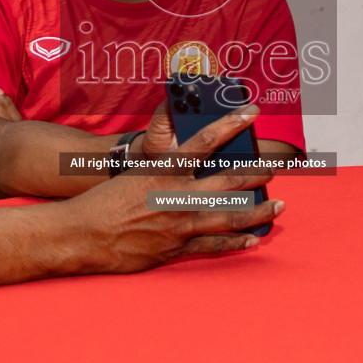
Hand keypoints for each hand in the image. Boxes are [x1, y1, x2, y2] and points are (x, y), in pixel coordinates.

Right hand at [61, 105, 281, 273]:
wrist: (82, 233)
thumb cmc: (106, 200)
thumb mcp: (137, 173)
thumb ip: (167, 166)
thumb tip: (191, 156)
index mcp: (165, 170)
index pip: (206, 141)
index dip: (232, 124)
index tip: (253, 113)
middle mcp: (178, 195)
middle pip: (230, 182)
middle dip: (258, 173)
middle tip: (277, 167)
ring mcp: (180, 224)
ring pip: (231, 216)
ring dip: (259, 211)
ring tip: (280, 207)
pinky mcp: (176, 248)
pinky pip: (214, 246)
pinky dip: (236, 242)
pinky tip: (252, 239)